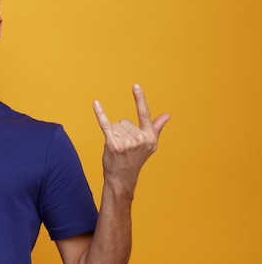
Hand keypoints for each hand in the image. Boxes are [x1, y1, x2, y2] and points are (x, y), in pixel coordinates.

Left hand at [93, 84, 169, 198]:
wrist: (122, 177)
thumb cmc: (135, 160)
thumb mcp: (149, 145)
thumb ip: (156, 128)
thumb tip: (167, 115)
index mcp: (149, 137)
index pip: (144, 114)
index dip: (139, 99)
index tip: (135, 86)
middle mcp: (139, 139)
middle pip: (124, 121)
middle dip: (122, 131)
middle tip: (124, 146)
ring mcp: (125, 143)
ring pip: (115, 125)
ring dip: (114, 135)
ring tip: (118, 148)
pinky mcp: (112, 145)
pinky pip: (105, 124)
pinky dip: (100, 114)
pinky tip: (96, 103)